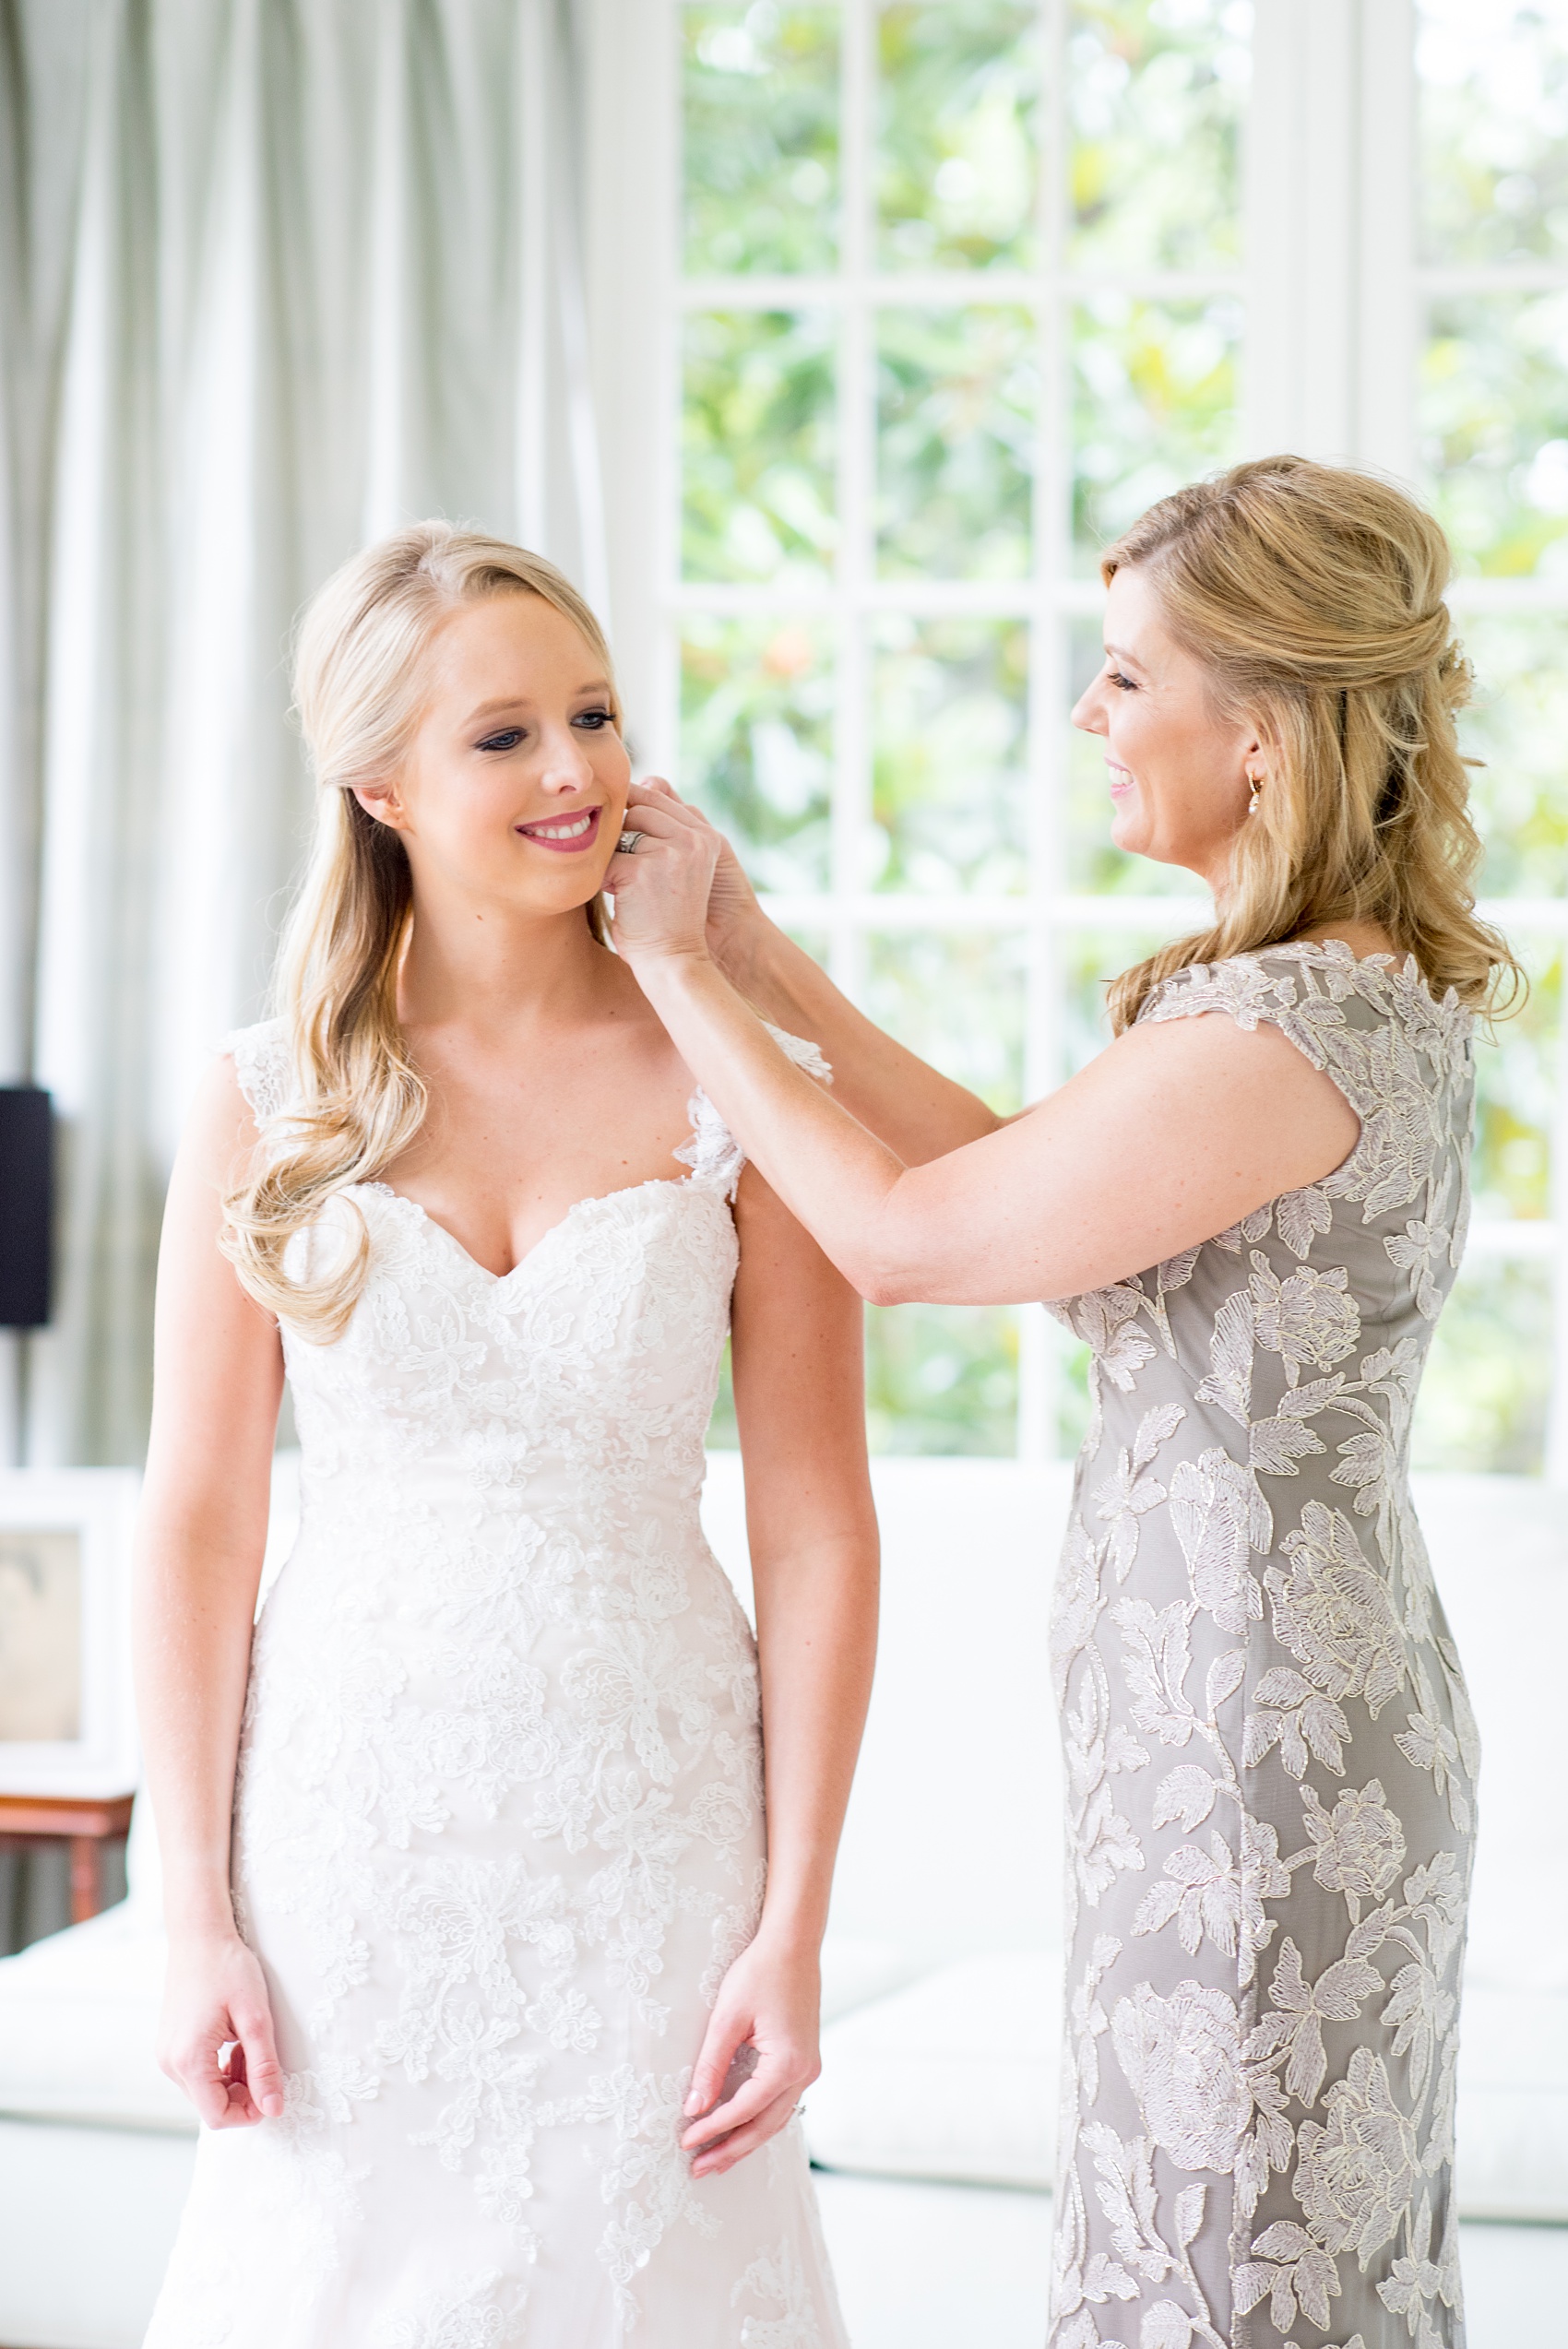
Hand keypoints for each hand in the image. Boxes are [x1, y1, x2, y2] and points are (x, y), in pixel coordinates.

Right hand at [158, 1928, 285, 2126]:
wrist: (199, 1935)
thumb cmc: (228, 1969)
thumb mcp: (256, 2018)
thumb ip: (264, 2067)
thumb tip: (273, 2109)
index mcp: (188, 2060)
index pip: (217, 2116)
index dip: (249, 2112)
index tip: (272, 2089)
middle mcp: (170, 2063)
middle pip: (210, 2105)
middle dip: (243, 2092)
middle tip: (263, 2058)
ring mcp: (166, 2055)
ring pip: (204, 2090)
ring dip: (232, 2079)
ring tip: (249, 2044)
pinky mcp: (169, 2045)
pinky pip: (196, 2072)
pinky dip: (219, 2067)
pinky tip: (234, 2041)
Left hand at [606, 779, 738, 974]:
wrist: (676, 961)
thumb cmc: (672, 918)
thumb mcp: (681, 867)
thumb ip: (668, 831)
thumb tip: (646, 781)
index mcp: (706, 836)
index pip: (658, 798)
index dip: (634, 808)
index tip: (622, 830)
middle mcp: (693, 838)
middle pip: (637, 809)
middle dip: (623, 833)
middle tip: (625, 866)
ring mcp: (669, 852)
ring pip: (621, 832)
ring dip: (615, 856)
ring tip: (627, 886)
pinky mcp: (642, 869)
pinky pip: (607, 859)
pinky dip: (606, 880)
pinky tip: (620, 901)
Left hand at [679, 1930, 821, 2177]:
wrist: (793, 1944)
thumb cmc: (759, 1973)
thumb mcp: (727, 2018)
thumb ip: (711, 2065)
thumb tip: (694, 2107)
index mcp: (788, 2064)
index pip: (744, 2110)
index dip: (713, 2128)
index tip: (685, 2142)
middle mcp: (805, 2073)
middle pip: (764, 2126)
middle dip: (730, 2149)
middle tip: (698, 2168)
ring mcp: (808, 2069)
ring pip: (775, 2119)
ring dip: (745, 2139)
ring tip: (715, 2160)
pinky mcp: (805, 2061)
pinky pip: (781, 2102)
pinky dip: (758, 2120)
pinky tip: (740, 2128)